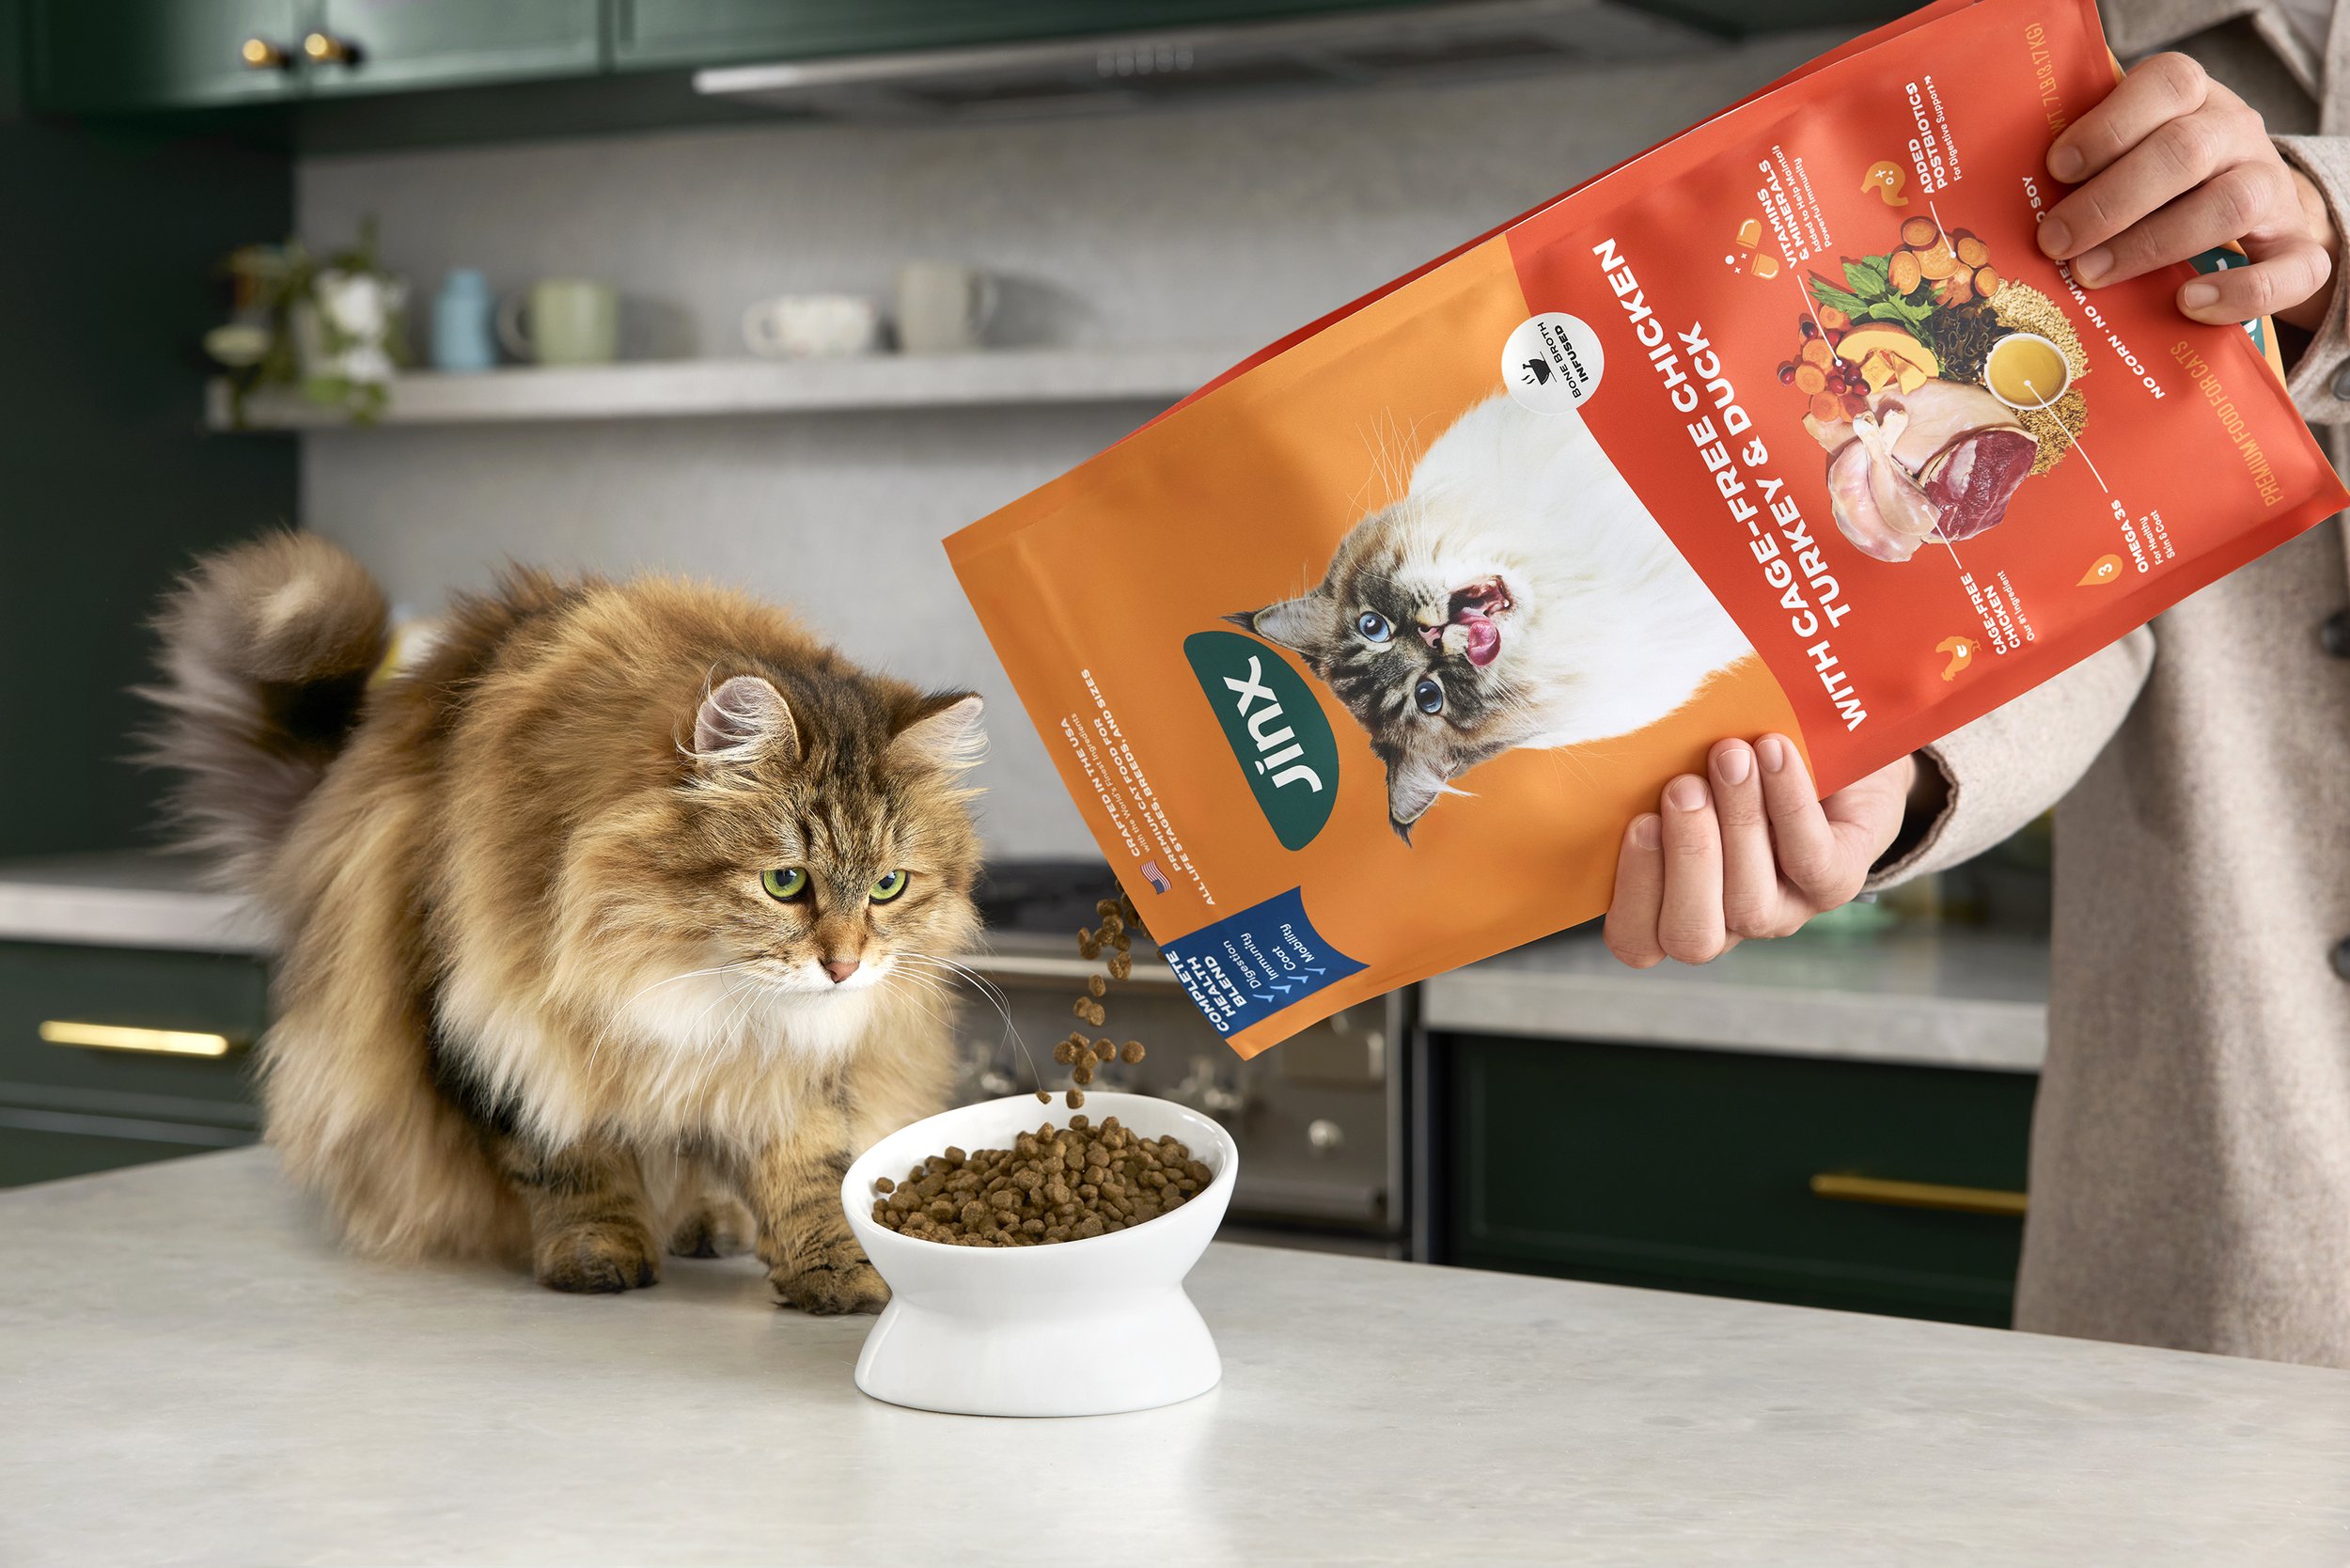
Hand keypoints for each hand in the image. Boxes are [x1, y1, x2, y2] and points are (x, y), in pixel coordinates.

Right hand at [1602, 737, 1918, 968]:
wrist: (1832, 745)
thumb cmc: (1735, 761)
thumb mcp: (1680, 768)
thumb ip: (1644, 774)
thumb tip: (1610, 735)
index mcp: (1671, 904)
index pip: (1636, 941)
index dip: (1632, 893)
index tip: (1640, 820)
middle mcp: (1725, 920)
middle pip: (1691, 937)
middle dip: (1685, 860)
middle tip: (1683, 788)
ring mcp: (1784, 911)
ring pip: (1749, 904)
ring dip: (1737, 823)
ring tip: (1732, 754)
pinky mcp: (1835, 883)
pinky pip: (1808, 860)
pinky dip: (1787, 802)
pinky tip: (1773, 752)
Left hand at [2037, 52, 2337, 332]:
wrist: (2251, 211)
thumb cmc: (2161, 182)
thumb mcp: (2128, 154)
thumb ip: (2087, 165)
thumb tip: (2008, 202)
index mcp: (2194, 101)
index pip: (2168, 84)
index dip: (2108, 126)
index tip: (2057, 169)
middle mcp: (2238, 135)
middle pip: (2185, 151)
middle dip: (2110, 201)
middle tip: (2056, 241)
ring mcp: (2272, 189)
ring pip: (2231, 204)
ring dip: (2152, 245)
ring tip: (2092, 274)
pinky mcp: (2296, 247)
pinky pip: (2289, 268)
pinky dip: (2240, 292)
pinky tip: (2188, 304)